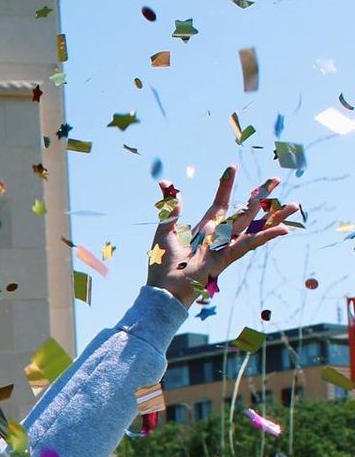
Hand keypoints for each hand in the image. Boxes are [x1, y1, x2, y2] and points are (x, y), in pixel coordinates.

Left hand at [146, 166, 299, 306]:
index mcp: (205, 228)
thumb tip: (166, 184)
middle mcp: (219, 236)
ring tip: (294, 204)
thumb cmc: (162, 264)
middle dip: (260, 196)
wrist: (163, 288)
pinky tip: (284, 229)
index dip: (226, 186)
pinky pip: (249, 244)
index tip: (232, 168)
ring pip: (254, 227)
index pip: (220, 203)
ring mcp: (225, 247)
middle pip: (244, 212)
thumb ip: (170, 209)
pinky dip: (266, 236)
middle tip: (276, 179)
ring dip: (274, 215)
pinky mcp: (227, 258)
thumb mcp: (165, 230)